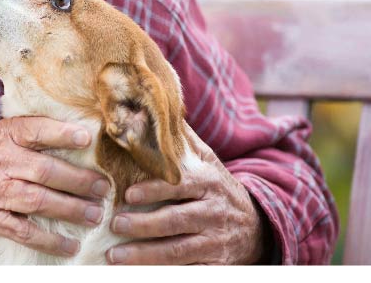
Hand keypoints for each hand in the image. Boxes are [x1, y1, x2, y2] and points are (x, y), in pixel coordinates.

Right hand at [0, 116, 110, 256]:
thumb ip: (27, 133)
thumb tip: (73, 132)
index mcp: (4, 136)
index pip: (36, 130)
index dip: (62, 133)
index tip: (87, 138)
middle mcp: (2, 163)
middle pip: (45, 171)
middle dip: (78, 181)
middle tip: (103, 188)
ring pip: (39, 201)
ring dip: (70, 210)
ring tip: (94, 215)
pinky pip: (24, 232)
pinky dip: (48, 241)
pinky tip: (70, 245)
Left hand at [106, 126, 270, 263]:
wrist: (256, 225)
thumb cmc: (216, 187)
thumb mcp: (206, 160)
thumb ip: (181, 139)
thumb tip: (154, 105)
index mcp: (207, 182)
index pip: (179, 186)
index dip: (155, 190)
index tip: (128, 194)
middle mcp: (212, 212)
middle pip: (176, 221)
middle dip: (144, 225)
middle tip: (114, 225)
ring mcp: (214, 241)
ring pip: (178, 250)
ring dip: (145, 255)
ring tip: (115, 256)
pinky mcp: (214, 265)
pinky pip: (189, 272)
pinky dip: (165, 275)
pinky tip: (138, 275)